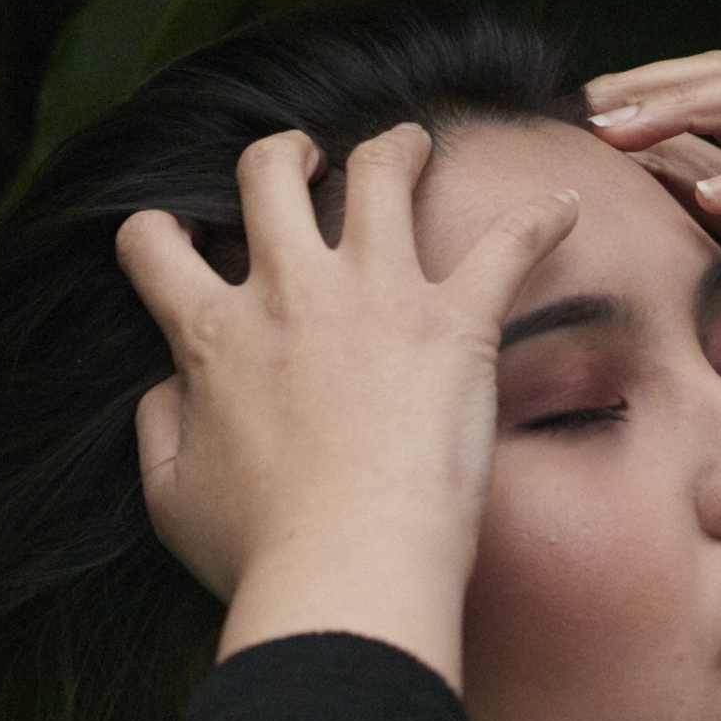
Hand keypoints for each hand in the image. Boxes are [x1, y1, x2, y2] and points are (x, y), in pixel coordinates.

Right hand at [116, 124, 579, 680]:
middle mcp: (289, 291)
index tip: (185, 239)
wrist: (348, 574)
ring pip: (379, 169)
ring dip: (394, 147)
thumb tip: (167, 386)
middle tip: (307, 162)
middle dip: (286, 154)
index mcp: (214, 334)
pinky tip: (566, 204)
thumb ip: (159, 427)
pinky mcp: (455, 323)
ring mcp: (376, 296)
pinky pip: (509, 245)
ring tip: (410, 146)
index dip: (158, 233)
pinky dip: (543, 219)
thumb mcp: (170, 498)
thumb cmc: (261, 555)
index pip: (155, 243)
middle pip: (271, 173)